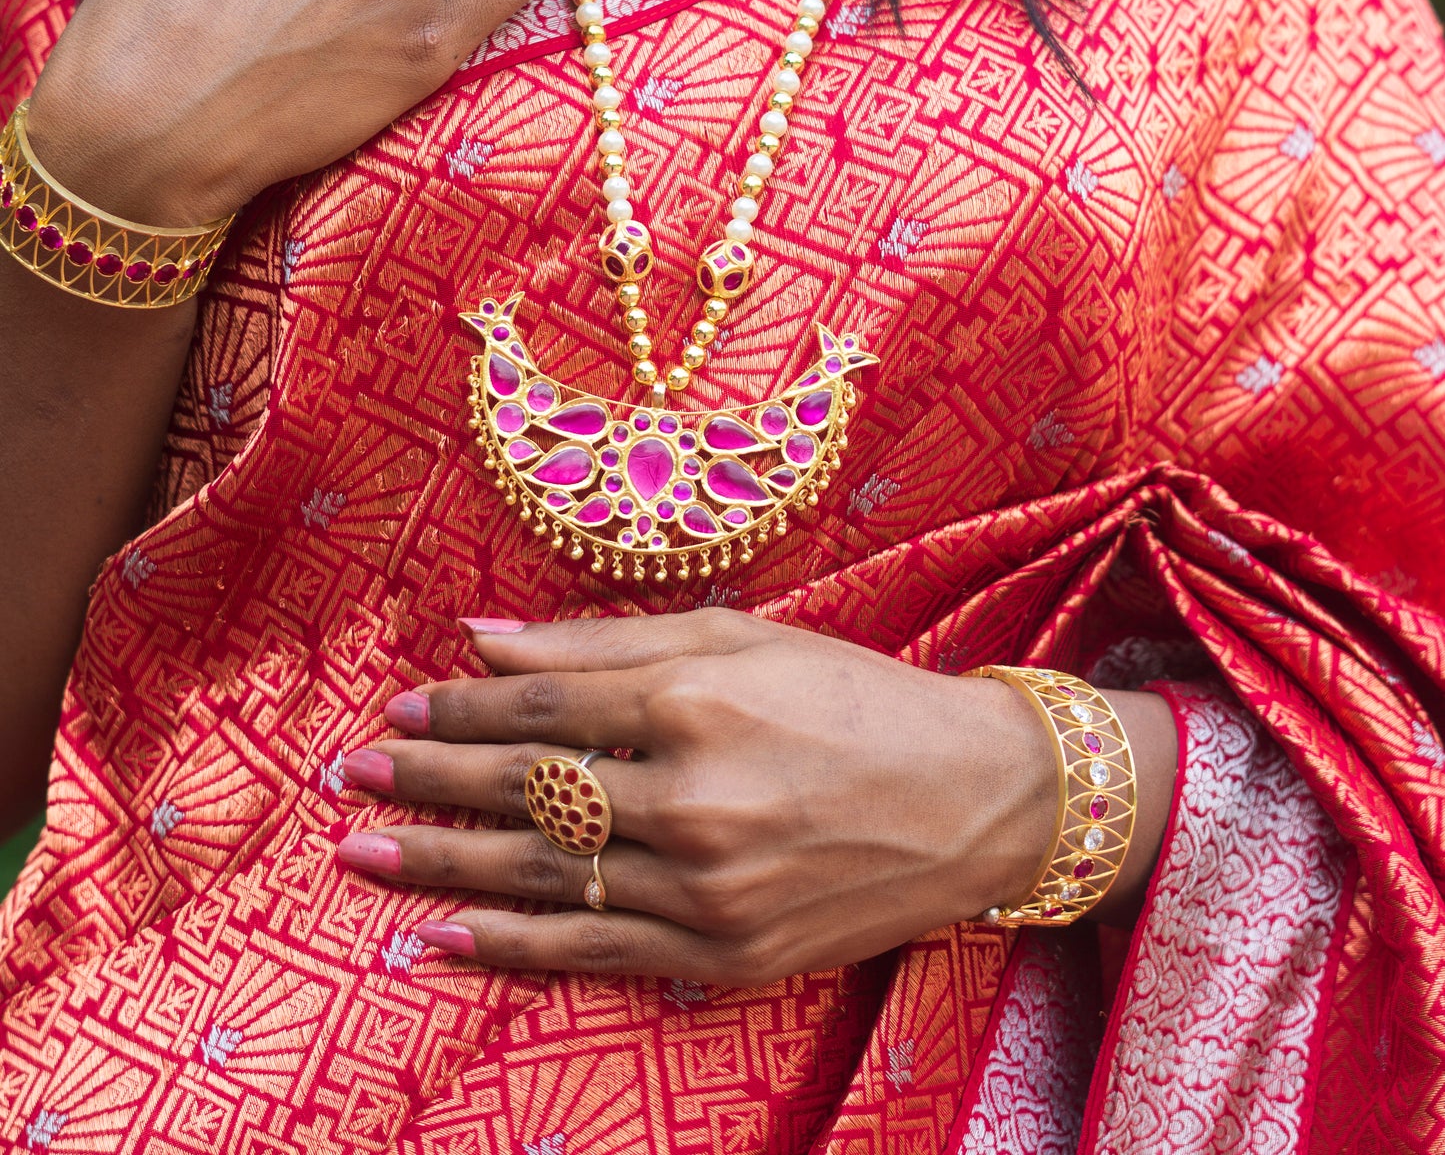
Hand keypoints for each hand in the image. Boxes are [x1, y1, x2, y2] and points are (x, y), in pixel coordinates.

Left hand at [332, 610, 1092, 984]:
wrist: (974, 802)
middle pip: (524, 788)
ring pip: (538, 877)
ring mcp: (704, 889)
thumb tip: (484, 638)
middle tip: (349, 776)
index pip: (542, 703)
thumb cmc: (858, 697)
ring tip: (359, 856)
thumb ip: (609, 640)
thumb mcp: (743, 636)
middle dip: (425, 781)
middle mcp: (692, 797)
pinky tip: (439, 944)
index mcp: (697, 699)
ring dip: (438, 867)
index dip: (459, 706)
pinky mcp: (721, 957)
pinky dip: (505, 951)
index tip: (400, 706)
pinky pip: (588, 952)